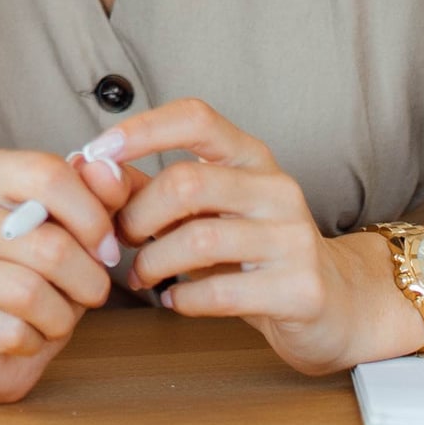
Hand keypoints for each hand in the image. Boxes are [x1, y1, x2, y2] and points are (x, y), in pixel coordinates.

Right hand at [0, 147, 121, 402]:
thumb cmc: (32, 274)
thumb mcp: (71, 230)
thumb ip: (94, 195)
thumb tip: (111, 171)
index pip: (47, 175)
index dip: (94, 218)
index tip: (107, 248)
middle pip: (48, 244)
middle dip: (88, 279)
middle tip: (91, 292)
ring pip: (29, 293)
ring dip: (62, 316)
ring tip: (57, 317)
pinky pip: (10, 332)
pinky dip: (35, 341)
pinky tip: (26, 336)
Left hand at [108, 99, 420, 376]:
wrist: (335, 306)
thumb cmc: (255, 254)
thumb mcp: (209, 213)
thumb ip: (153, 190)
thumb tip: (89, 169)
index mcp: (251, 158)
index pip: (196, 118)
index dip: (142, 129)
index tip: (97, 152)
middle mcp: (277, 189)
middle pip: (187, 182)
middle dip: (138, 215)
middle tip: (121, 240)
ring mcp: (294, 238)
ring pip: (199, 239)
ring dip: (153, 262)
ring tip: (141, 276)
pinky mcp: (300, 289)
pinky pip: (220, 292)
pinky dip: (182, 300)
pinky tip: (174, 302)